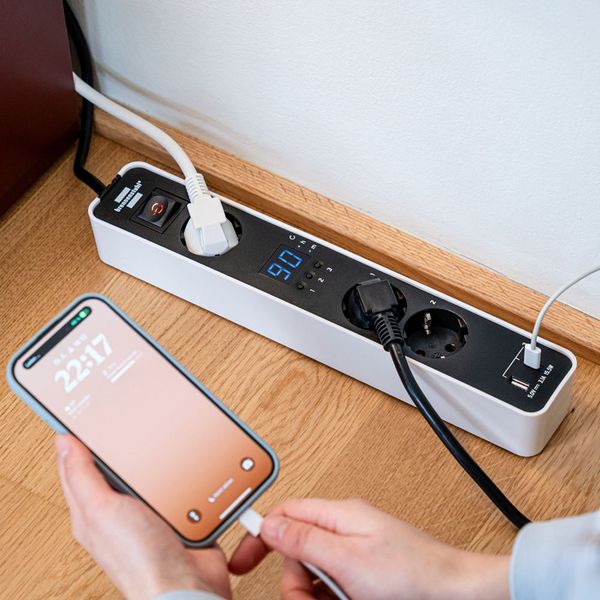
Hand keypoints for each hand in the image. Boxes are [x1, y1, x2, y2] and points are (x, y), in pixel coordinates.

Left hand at [55, 435, 229, 599]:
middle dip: (130, 441)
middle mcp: (122, 507)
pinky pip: (183, 479)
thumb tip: (64, 443)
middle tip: (136, 418)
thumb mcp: (100, 512)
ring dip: (164, 456)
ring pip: (155, 466)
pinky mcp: (180, 509)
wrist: (187, 585)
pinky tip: (191, 464)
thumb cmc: (140, 561)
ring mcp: (153, 507)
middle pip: (123, 460)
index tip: (91, 412)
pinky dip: (188, 472)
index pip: (81, 463)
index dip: (83, 437)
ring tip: (168, 439)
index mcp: (95, 507)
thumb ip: (81, 477)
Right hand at [230, 498, 509, 599]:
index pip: (286, 514)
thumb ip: (305, 540)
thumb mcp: (347, 560)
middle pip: (297, 548)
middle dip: (294, 578)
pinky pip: (333, 583)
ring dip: (312, 592)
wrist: (456, 592)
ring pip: (314, 570)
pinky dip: (330, 595)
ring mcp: (356, 551)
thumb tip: (270, 525)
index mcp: (339, 515)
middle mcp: (346, 528)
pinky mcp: (366, 572)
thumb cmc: (413, 573)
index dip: (261, 535)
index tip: (242, 563)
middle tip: (304, 599)